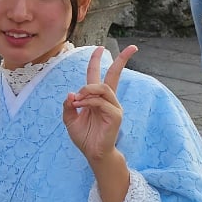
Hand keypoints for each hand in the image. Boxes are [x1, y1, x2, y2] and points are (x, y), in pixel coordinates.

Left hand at [62, 45, 136, 166]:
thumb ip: (69, 105)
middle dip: (122, 60)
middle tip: (132, 48)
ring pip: (103, 88)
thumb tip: (72, 93)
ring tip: (77, 100)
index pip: (99, 75)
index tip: (100, 48)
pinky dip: (88, 102)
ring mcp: (113, 106)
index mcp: (96, 98)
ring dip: (87, 90)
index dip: (98, 60)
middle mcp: (108, 99)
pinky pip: (101, 102)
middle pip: (114, 75)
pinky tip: (80, 106)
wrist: (92, 153)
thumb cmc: (84, 136)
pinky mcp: (115, 115)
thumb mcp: (69, 119)